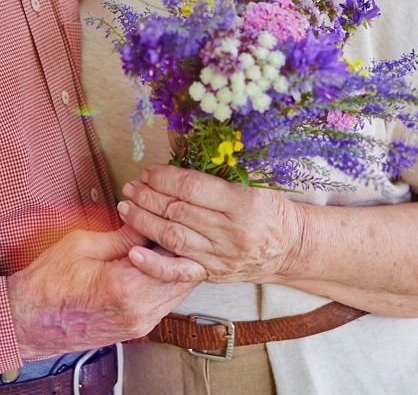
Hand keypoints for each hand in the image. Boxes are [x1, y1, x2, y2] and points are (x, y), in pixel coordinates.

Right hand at [5, 225, 204, 360]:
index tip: (169, 214)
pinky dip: (166, 280)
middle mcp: (139, 311)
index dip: (176, 231)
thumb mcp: (83, 245)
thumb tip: (148, 222)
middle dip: (181, 247)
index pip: (175, 256)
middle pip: (185, 276)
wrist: (28, 322)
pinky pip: (166, 301)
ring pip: (179, 291)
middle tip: (169, 224)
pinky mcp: (138, 329)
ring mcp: (141, 324)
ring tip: (159, 240)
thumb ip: (124, 235)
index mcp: (125, 287)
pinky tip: (153, 261)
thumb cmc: (47, 283)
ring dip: (175, 265)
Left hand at [116, 166, 304, 284]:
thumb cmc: (270, 209)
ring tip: (126, 207)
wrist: (291, 247)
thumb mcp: (254, 181)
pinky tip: (133, 253)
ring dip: (144, 221)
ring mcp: (220, 256)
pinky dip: (154, 265)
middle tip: (131, 186)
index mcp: (243, 204)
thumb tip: (181, 143)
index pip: (193, 188)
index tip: (149, 172)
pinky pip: (179, 272)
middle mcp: (231, 232)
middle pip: (179, 211)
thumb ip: (220, 168)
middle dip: (148, 196)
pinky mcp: (212, 274)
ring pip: (173, 238)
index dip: (165, 178)